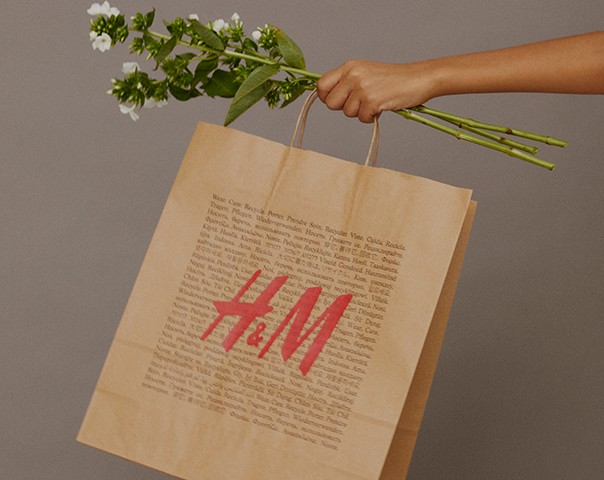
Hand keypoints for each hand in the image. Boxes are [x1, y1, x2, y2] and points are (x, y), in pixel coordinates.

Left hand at [317, 59, 438, 122]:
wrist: (418, 79)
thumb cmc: (393, 79)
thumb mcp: (365, 72)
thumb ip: (346, 82)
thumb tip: (327, 97)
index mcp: (349, 66)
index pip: (322, 84)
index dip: (325, 97)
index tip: (336, 101)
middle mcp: (353, 75)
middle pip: (330, 103)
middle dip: (343, 108)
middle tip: (359, 103)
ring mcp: (362, 88)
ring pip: (347, 113)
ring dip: (360, 113)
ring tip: (374, 102)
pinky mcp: (372, 101)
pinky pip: (362, 118)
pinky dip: (371, 117)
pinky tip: (381, 107)